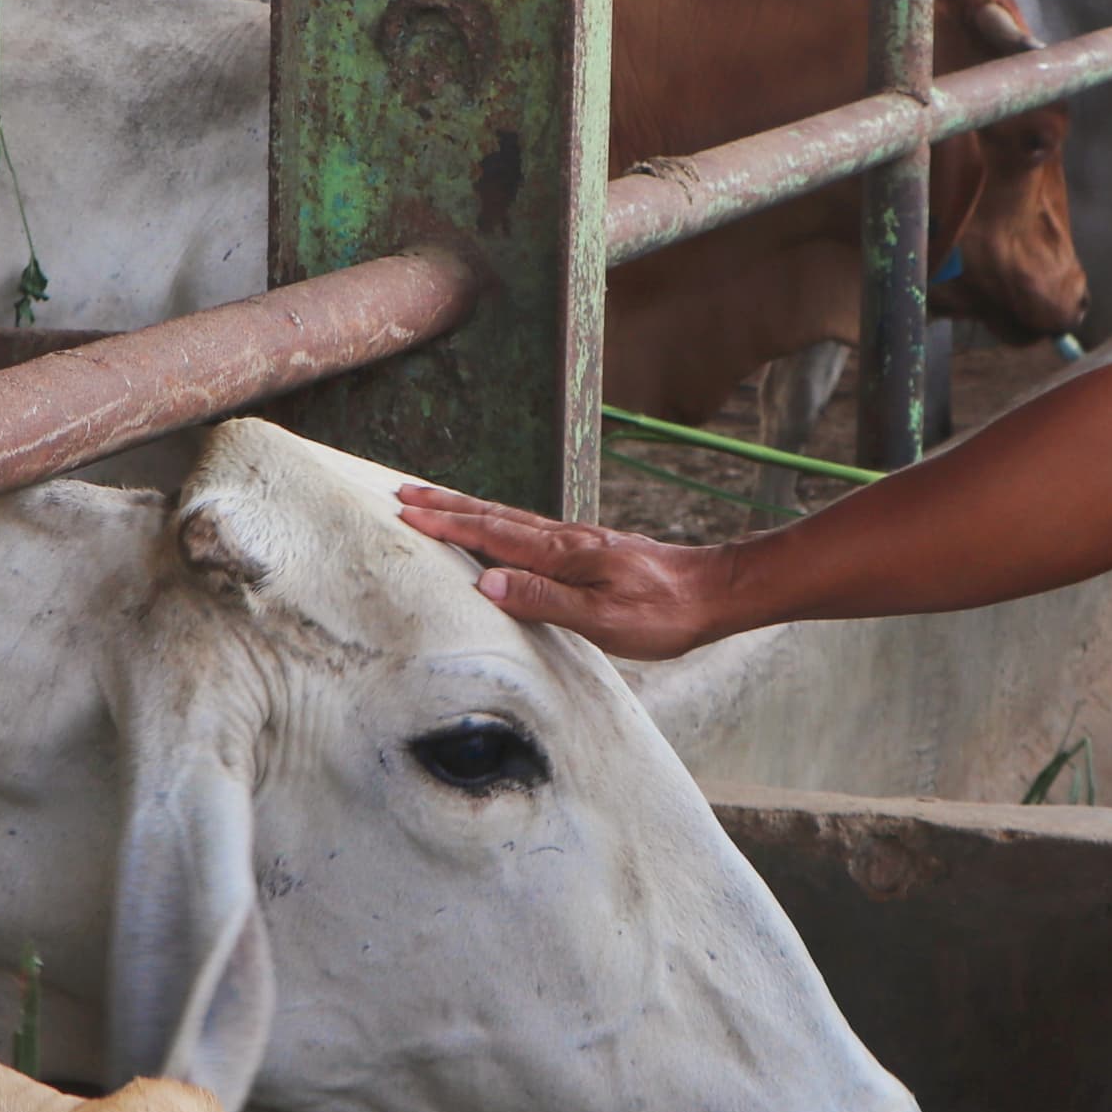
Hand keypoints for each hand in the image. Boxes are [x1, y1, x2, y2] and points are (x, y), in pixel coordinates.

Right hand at [395, 484, 739, 660]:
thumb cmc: (661, 614)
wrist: (710, 592)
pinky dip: (496, 519)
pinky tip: (493, 523)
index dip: (446, 526)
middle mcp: (563, 539)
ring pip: (508, 517)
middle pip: (492, 516)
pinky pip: (526, 527)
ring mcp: (574, 540)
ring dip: (466, 508)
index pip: (491, 535)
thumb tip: (487, 583)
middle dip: (445, 506)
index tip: (405, 514)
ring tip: (432, 499)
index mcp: (561, 554)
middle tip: (401, 493)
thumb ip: (544, 599)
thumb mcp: (602, 618)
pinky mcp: (585, 548)